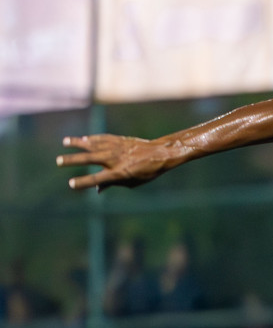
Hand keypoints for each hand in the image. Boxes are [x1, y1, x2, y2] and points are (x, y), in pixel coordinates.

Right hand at [57, 134, 178, 191]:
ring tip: (65, 142)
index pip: (97, 179)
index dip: (83, 182)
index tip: (71, 184)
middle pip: (89, 159)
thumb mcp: (132, 182)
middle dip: (72, 160)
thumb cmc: (147, 172)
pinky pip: (101, 138)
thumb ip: (113, 184)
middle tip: (58, 161)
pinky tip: (83, 139)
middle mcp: (115, 159)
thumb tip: (97, 189)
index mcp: (119, 173)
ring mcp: (115, 148)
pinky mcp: (118, 140)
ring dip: (78, 143)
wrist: (160, 153)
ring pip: (92, 144)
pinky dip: (91, 139)